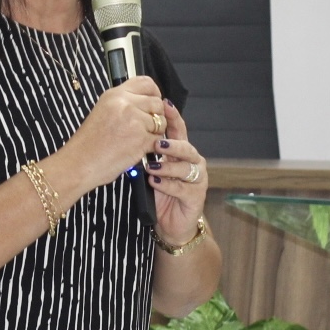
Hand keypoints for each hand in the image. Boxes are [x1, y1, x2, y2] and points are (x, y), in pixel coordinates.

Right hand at [59, 75, 164, 189]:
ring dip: (155, 132)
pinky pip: (158, 139)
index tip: (153, 103)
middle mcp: (124, 103)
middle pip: (157, 103)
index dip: (154, 93)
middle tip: (145, 128)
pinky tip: (138, 149)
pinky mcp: (140, 138)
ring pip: (161, 122)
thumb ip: (123, 104)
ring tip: (137, 140)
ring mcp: (134, 120)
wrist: (79, 163)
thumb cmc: (88, 144)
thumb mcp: (102, 112)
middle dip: (156, 116)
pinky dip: (152, 146)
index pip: (146, 82)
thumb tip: (146, 102)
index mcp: (114, 95)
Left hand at [148, 101, 206, 244]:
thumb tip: (132, 133)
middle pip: (186, 148)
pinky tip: (156, 183)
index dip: (173, 117)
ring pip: (186, 167)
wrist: (171, 224)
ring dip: (167, 166)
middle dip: (172, 144)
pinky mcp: (196, 196)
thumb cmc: (159, 194)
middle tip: (157, 143)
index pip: (179, 130)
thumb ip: (148, 153)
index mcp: (181, 152)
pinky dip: (168, 185)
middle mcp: (193, 162)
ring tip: (151, 167)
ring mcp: (197, 179)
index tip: (164, 105)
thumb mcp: (152, 170)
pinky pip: (183, 188)